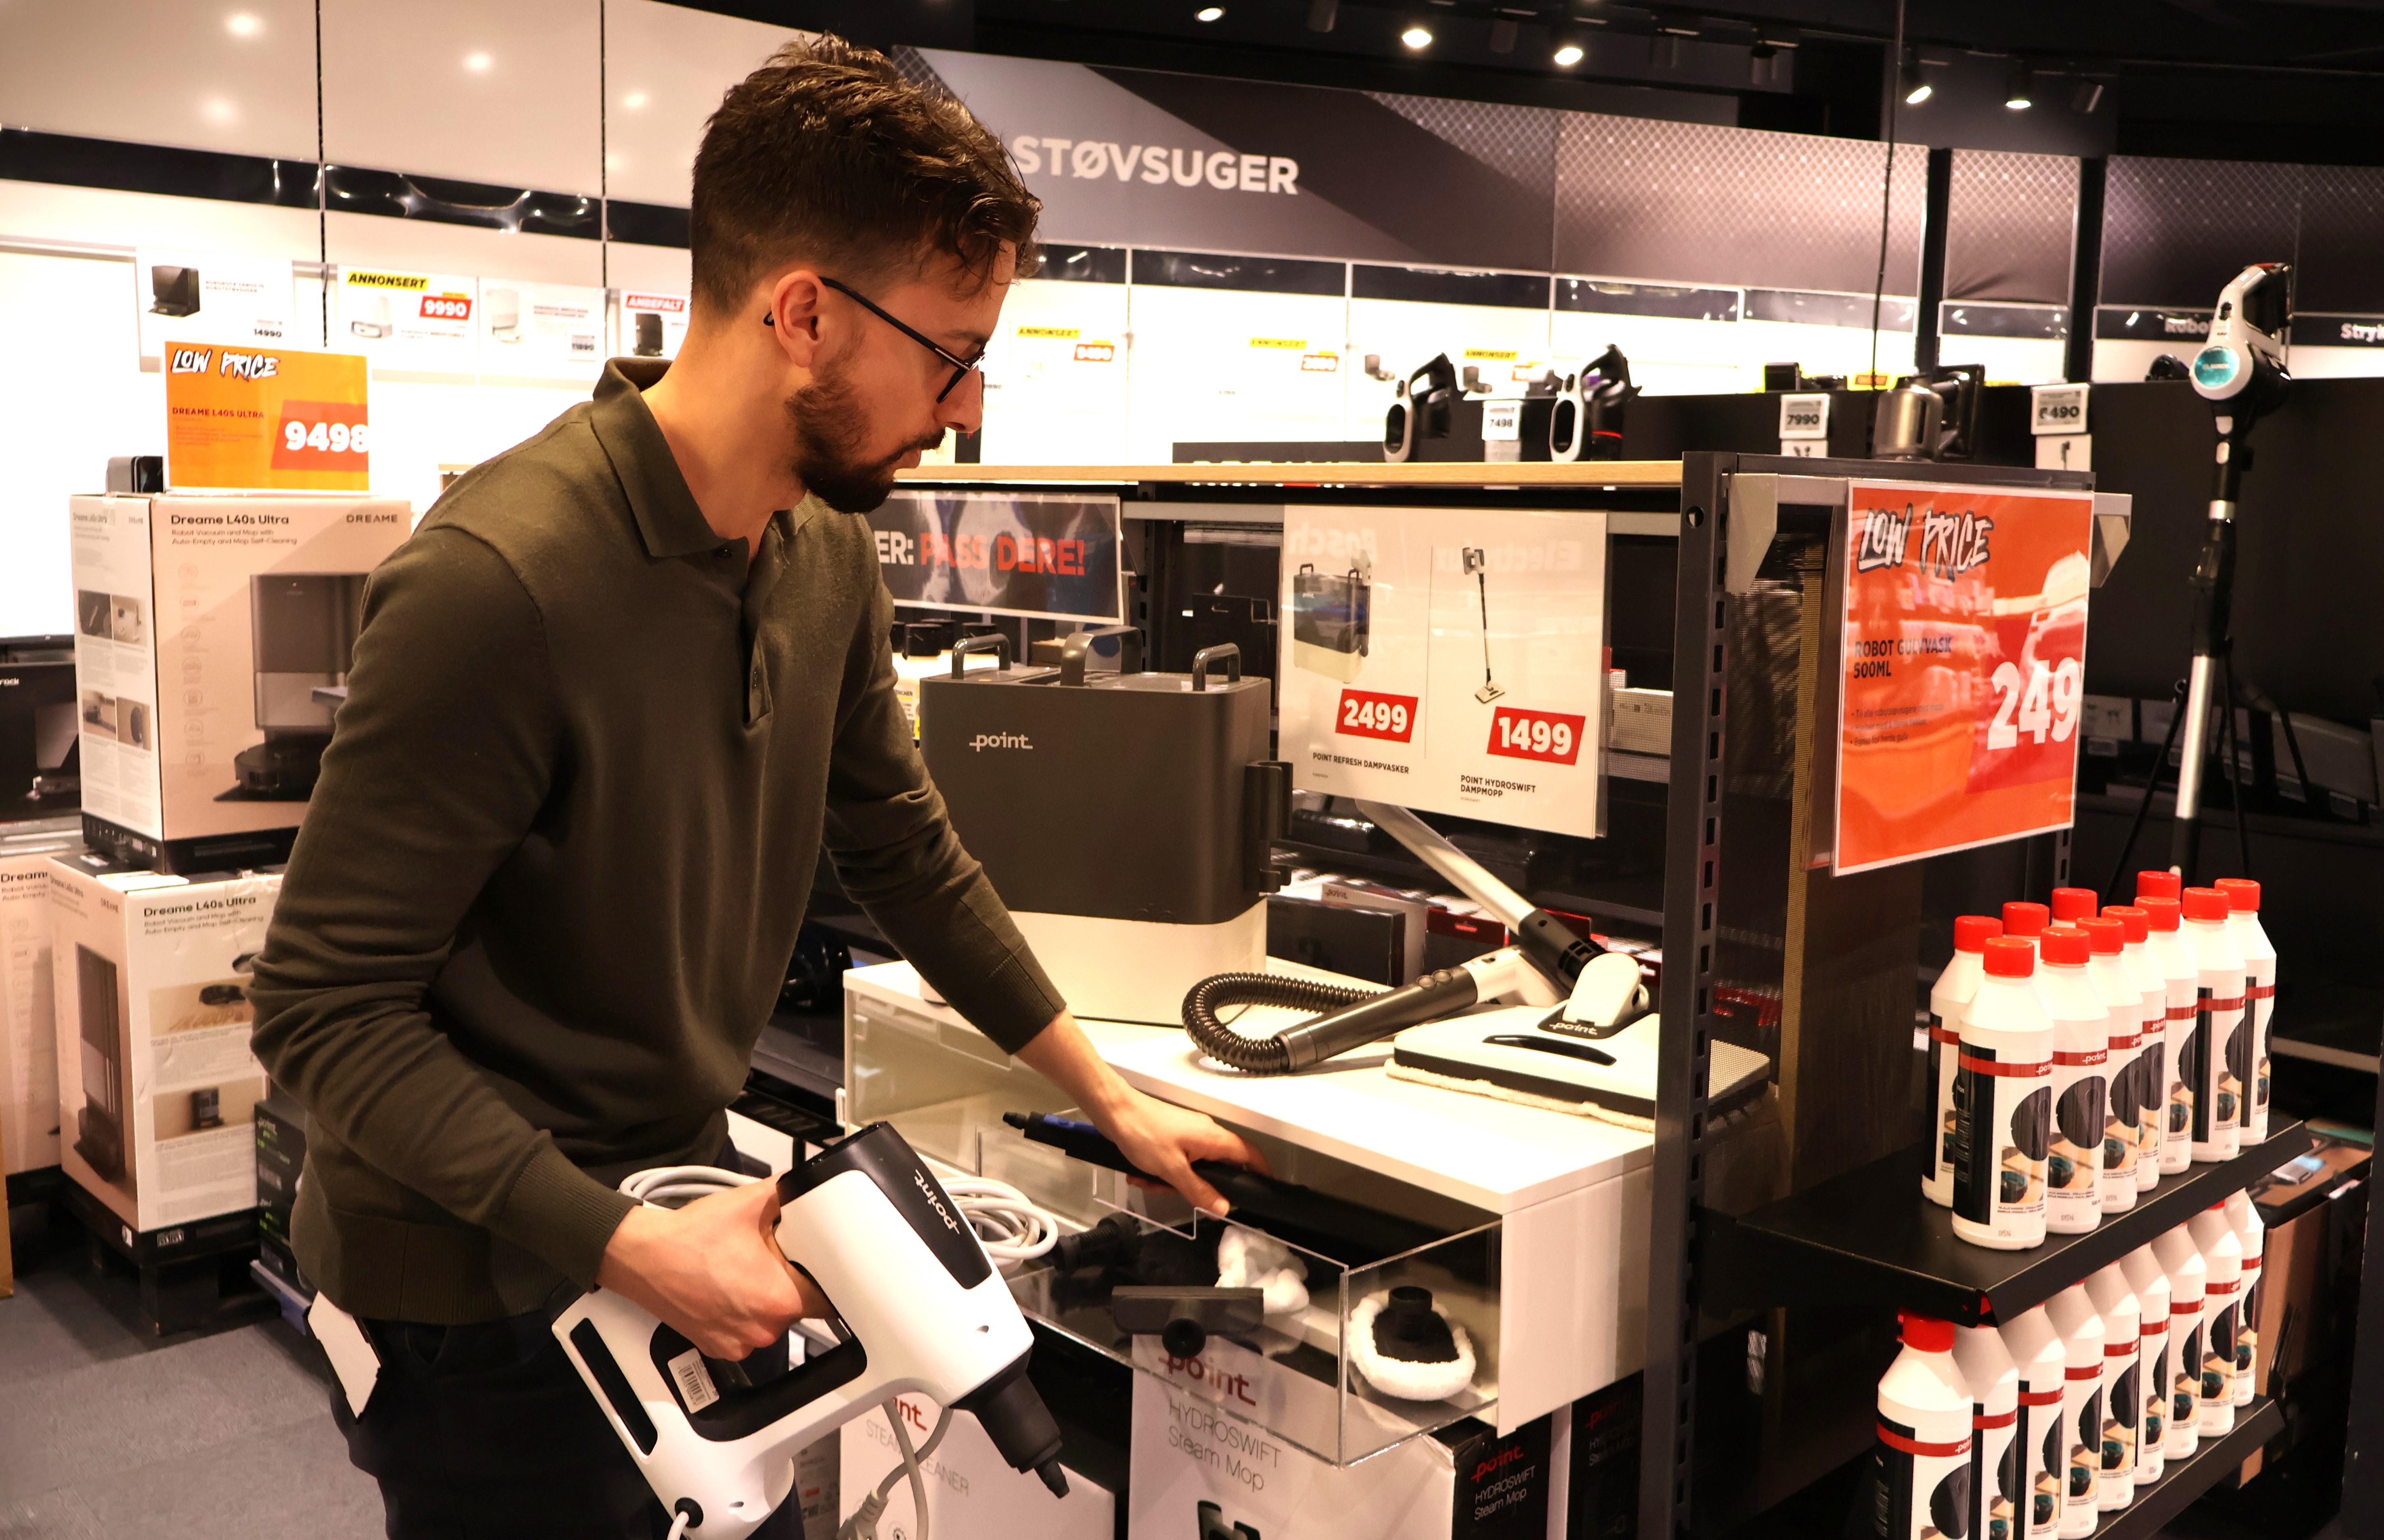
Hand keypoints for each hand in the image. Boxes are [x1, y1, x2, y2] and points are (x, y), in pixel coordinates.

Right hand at [595, 1180, 830, 1359]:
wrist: (643, 1258)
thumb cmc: (689, 1238)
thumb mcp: (749, 1203)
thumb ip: (787, 1192)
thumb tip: (807, 1185)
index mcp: (779, 1298)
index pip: (830, 1298)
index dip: (828, 1277)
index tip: (818, 1265)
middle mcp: (762, 1329)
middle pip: (799, 1306)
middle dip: (790, 1281)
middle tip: (768, 1257)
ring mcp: (740, 1343)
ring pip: (771, 1318)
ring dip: (765, 1297)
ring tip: (740, 1270)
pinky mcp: (720, 1348)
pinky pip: (746, 1330)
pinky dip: (742, 1312)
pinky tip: (726, 1288)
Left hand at [1098, 1085, 1270, 1217]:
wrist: (1113, 1110)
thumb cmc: (1143, 1133)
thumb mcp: (1171, 1169)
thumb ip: (1199, 1190)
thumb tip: (1223, 1208)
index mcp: (1213, 1138)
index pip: (1249, 1155)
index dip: (1259, 1173)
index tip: (1262, 1191)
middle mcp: (1206, 1134)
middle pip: (1218, 1168)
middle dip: (1197, 1187)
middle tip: (1176, 1194)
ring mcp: (1189, 1135)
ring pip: (1194, 1169)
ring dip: (1171, 1181)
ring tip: (1149, 1182)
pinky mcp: (1173, 1137)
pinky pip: (1177, 1162)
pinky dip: (1162, 1172)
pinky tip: (1140, 1175)